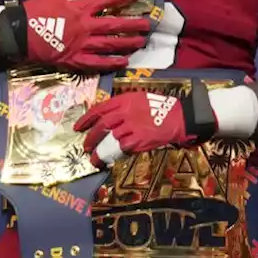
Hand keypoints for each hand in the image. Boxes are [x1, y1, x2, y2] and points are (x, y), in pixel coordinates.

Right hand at [16, 0, 153, 71]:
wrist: (18, 33)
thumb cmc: (35, 10)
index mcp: (79, 8)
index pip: (106, 0)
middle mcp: (84, 26)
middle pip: (114, 25)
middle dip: (132, 24)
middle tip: (147, 25)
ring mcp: (81, 44)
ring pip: (109, 44)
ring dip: (126, 43)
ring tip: (140, 42)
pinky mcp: (74, 59)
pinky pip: (96, 63)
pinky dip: (110, 62)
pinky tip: (123, 62)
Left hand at [74, 90, 206, 166]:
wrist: (179, 117)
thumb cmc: (159, 107)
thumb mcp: (138, 99)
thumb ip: (121, 106)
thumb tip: (105, 116)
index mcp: (123, 100)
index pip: (98, 109)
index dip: (85, 119)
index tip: (78, 127)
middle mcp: (125, 112)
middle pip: (101, 126)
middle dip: (90, 138)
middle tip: (85, 146)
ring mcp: (132, 127)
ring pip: (109, 140)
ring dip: (99, 151)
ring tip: (94, 158)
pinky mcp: (139, 140)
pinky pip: (122, 148)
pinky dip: (114, 154)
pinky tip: (110, 159)